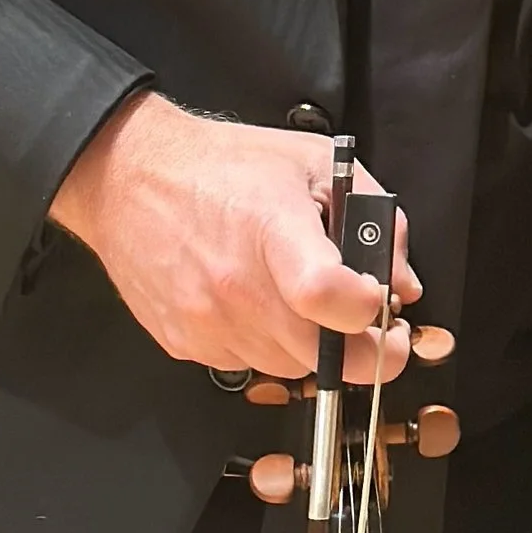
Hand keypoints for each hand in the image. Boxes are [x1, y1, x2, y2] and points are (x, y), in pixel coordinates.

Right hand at [49, 91, 434, 385]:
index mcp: (271, 229)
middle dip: (365, 349)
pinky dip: (269, 347)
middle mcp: (235, 285)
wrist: (129, 179)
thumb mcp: (317, 163)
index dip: (368, 311)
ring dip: (315, 349)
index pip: (325, 297)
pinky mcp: (185, 343)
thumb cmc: (223, 166)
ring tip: (308, 304)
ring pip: (290, 369)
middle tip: (375, 325)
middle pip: (322, 355)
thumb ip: (375, 217)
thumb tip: (402, 282)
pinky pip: (249, 367)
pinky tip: (264, 306)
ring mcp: (207, 321)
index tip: (383, 302)